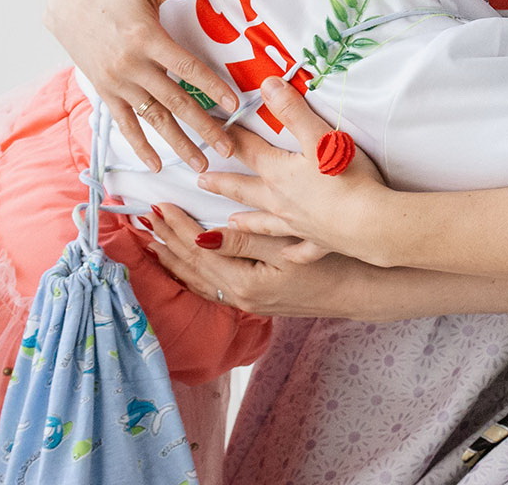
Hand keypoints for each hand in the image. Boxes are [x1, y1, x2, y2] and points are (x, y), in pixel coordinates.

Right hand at [46, 0, 237, 172]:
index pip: (186, 67)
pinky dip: (140, 145)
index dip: (212, 86)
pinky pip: (126, 123)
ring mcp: (117, 82)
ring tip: (201, 164)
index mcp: (146, 39)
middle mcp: (132, 66)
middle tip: (229, 149)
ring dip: (178, 143)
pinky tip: (158, 164)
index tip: (235, 105)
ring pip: (153, 118)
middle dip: (204, 127)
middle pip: (175, 101)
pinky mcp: (105, 92)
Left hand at [146, 201, 364, 317]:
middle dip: (168, 242)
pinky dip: (194, 274)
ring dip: (176, 260)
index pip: (199, 250)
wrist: (361, 291)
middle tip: (145, 219)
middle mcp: (240, 297)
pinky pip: (214, 287)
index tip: (159, 205)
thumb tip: (205, 236)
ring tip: (154, 243)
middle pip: (193, 268)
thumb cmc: (332, 262)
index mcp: (245, 282)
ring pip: (200, 280)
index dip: (177, 227)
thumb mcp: (288, 247)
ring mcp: (248, 302)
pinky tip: (188, 267)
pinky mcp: (258, 301)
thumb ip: (245, 242)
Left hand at [198, 77, 390, 259]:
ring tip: (229, 222)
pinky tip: (288, 254)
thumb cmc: (346, 179)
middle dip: (223, 182)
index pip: (248, 150)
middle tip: (201, 180)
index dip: (230, 135)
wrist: (368, 223)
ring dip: (246, 220)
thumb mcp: (319, 137)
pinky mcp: (319, 240)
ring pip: (264, 221)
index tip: (211, 128)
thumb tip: (266, 85)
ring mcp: (297, 224)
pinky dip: (291, 251)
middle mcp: (280, 201)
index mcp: (279, 173)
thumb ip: (292, 111)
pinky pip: (299, 249)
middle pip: (245, 189)